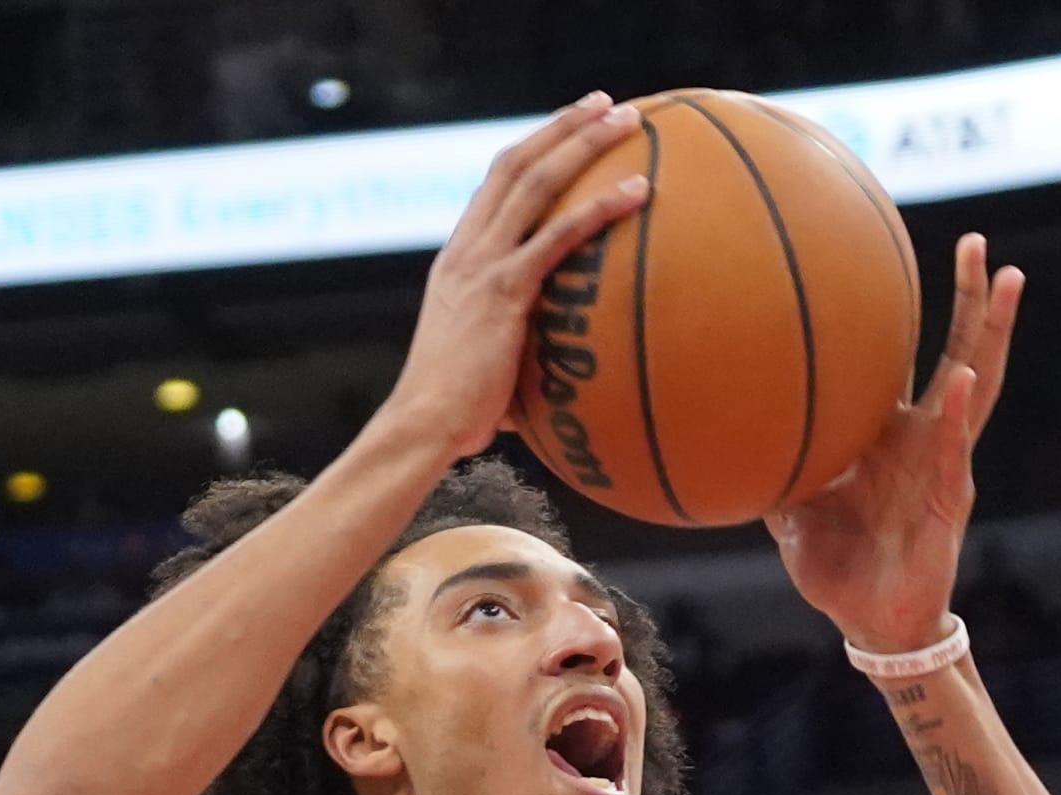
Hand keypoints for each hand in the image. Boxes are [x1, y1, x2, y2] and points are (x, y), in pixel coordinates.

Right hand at [376, 98, 653, 466]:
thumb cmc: (455, 415)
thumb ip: (517, 349)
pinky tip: (638, 192)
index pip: (493, 186)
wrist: (422, 425)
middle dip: (562, 125)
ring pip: (536, 181)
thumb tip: (560, 376)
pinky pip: (559, 235)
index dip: (532, 149)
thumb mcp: (484, 365)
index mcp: (457, 260)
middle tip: (605, 102)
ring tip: (628, 119)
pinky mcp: (504, 290)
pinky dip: (600, 207)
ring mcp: (483, 265)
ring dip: (584, 142)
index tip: (566, 128)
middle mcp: (467, 250)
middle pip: (515, 164)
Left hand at [767, 231, 1021, 653]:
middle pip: (960, 353)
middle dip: (974, 300)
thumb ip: (767, 471)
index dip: (915, 312)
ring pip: (978, 386)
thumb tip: (716, 439)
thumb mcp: (790, 514)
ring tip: (1009, 282)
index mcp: (890, 435)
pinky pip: (955, 451)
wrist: (871, 624)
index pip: (909, 359)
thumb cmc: (838, 567)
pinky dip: (958, 415)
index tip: (910, 256)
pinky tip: (962, 380)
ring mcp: (945, 464)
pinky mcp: (951, 500)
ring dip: (992, 334)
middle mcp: (926, 438)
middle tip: (979, 242)